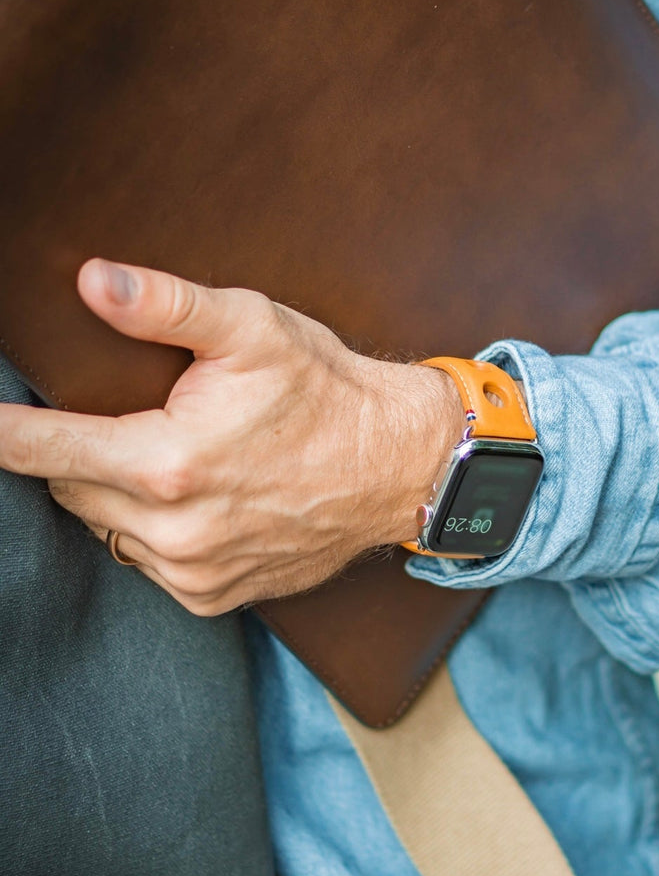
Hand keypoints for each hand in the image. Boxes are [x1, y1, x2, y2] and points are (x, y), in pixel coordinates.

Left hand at [0, 259, 460, 614]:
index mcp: (169, 462)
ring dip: (121, 499)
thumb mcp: (255, 329)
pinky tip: (204, 504)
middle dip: (84, 458)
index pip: (41, 450)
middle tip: (136, 424)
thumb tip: (93, 281)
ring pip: (108, 531)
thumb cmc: (329, 394)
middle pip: (71, 491)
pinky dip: (158, 535)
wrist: (399, 465)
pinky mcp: (215, 594)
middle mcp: (174, 529)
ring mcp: (195, 569)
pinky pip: (150, 565)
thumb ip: (167, 305)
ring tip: (176, 464)